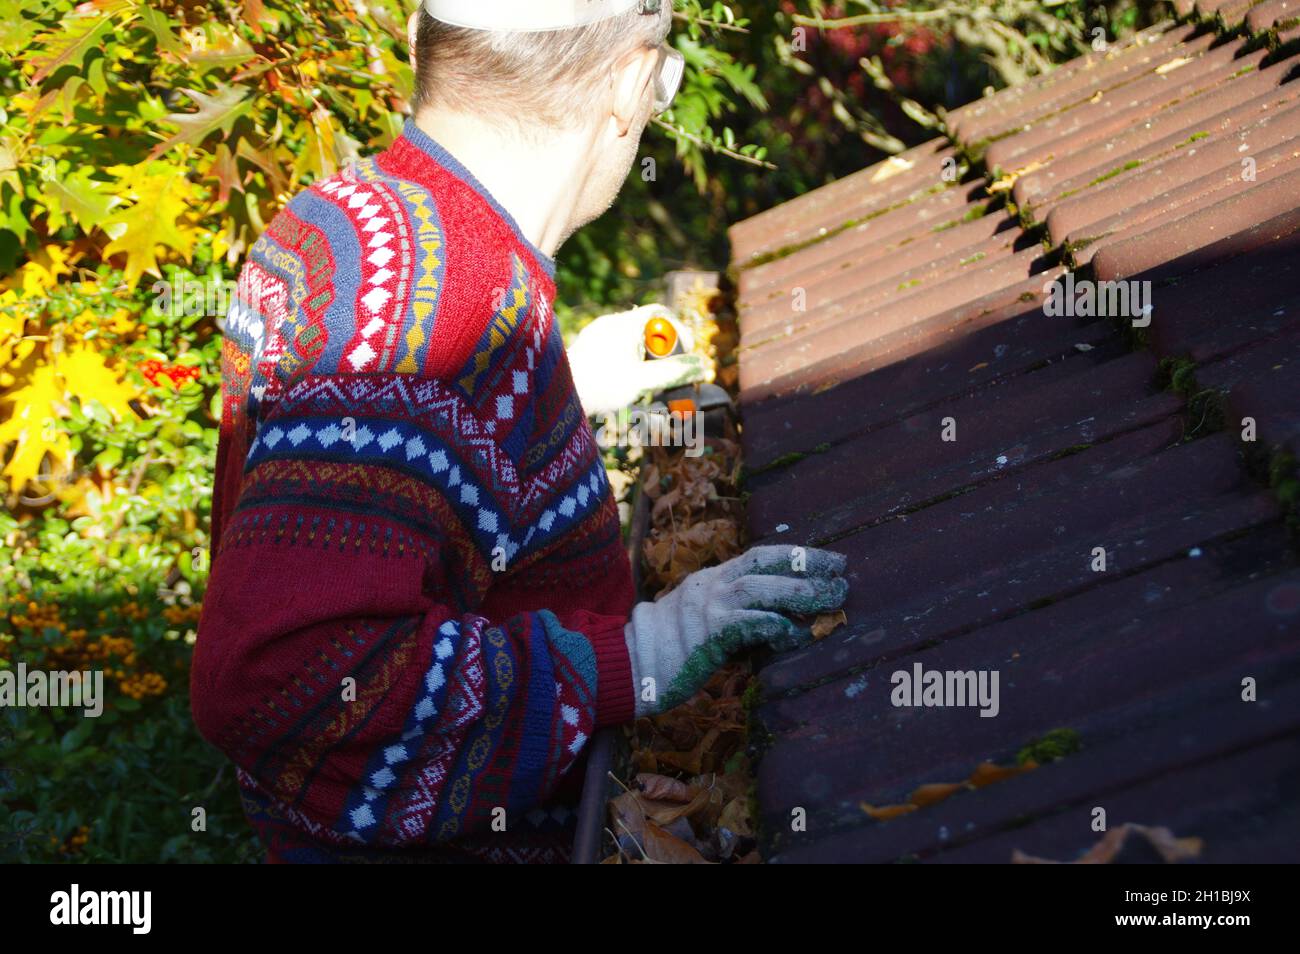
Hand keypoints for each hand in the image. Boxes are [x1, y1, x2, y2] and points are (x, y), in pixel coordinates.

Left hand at [567, 304, 711, 415]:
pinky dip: (626, 357)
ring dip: (643, 354)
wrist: (558, 395)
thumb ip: (672, 373)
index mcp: (625, 324)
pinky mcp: (586, 345)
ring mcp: (595, 332)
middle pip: (646, 326)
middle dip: (661, 347)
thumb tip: (700, 367)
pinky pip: (613, 344)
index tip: (685, 352)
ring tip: (645, 379)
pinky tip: (623, 380)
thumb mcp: (642, 382)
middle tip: (666, 370)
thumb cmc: (600, 387)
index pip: (660, 312)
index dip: (678, 330)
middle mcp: (610, 322)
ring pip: (629, 336)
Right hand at [623, 545, 847, 715]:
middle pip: (767, 565)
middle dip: (808, 568)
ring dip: (801, 593)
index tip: (829, 560)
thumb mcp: (699, 618)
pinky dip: (775, 627)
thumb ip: (731, 613)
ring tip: (832, 600)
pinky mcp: (706, 634)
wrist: (626, 664)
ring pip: (761, 589)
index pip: (761, 556)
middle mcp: (711, 585)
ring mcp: (708, 608)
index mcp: (711, 578)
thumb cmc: (664, 648)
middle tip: (843, 575)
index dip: (797, 555)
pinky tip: (795, 635)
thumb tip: (773, 621)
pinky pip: (748, 624)